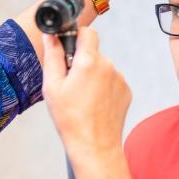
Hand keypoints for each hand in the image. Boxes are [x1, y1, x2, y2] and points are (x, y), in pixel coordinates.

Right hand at [42, 28, 135, 178]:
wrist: (95, 146)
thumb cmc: (71, 119)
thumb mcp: (52, 86)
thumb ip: (53, 56)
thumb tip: (52, 36)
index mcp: (89, 62)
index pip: (87, 32)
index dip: (76, 36)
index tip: (68, 49)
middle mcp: (108, 66)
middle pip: (93, 53)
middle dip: (82, 62)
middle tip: (70, 84)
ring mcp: (120, 79)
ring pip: (102, 68)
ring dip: (92, 76)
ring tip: (82, 99)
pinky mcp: (126, 91)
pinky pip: (111, 81)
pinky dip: (103, 88)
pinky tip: (94, 105)